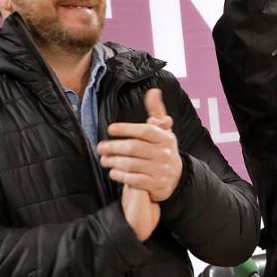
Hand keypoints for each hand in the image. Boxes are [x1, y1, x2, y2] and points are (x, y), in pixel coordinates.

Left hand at [101, 89, 177, 239]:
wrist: (176, 178)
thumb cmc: (163, 150)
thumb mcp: (163, 131)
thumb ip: (156, 112)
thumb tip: (153, 91)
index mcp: (165, 138)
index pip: (144, 131)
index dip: (126, 129)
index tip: (110, 129)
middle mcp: (165, 154)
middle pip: (135, 148)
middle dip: (114, 147)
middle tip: (100, 147)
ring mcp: (161, 170)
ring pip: (132, 165)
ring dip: (114, 162)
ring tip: (103, 160)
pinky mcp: (156, 185)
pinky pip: (135, 180)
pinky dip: (121, 176)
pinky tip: (113, 173)